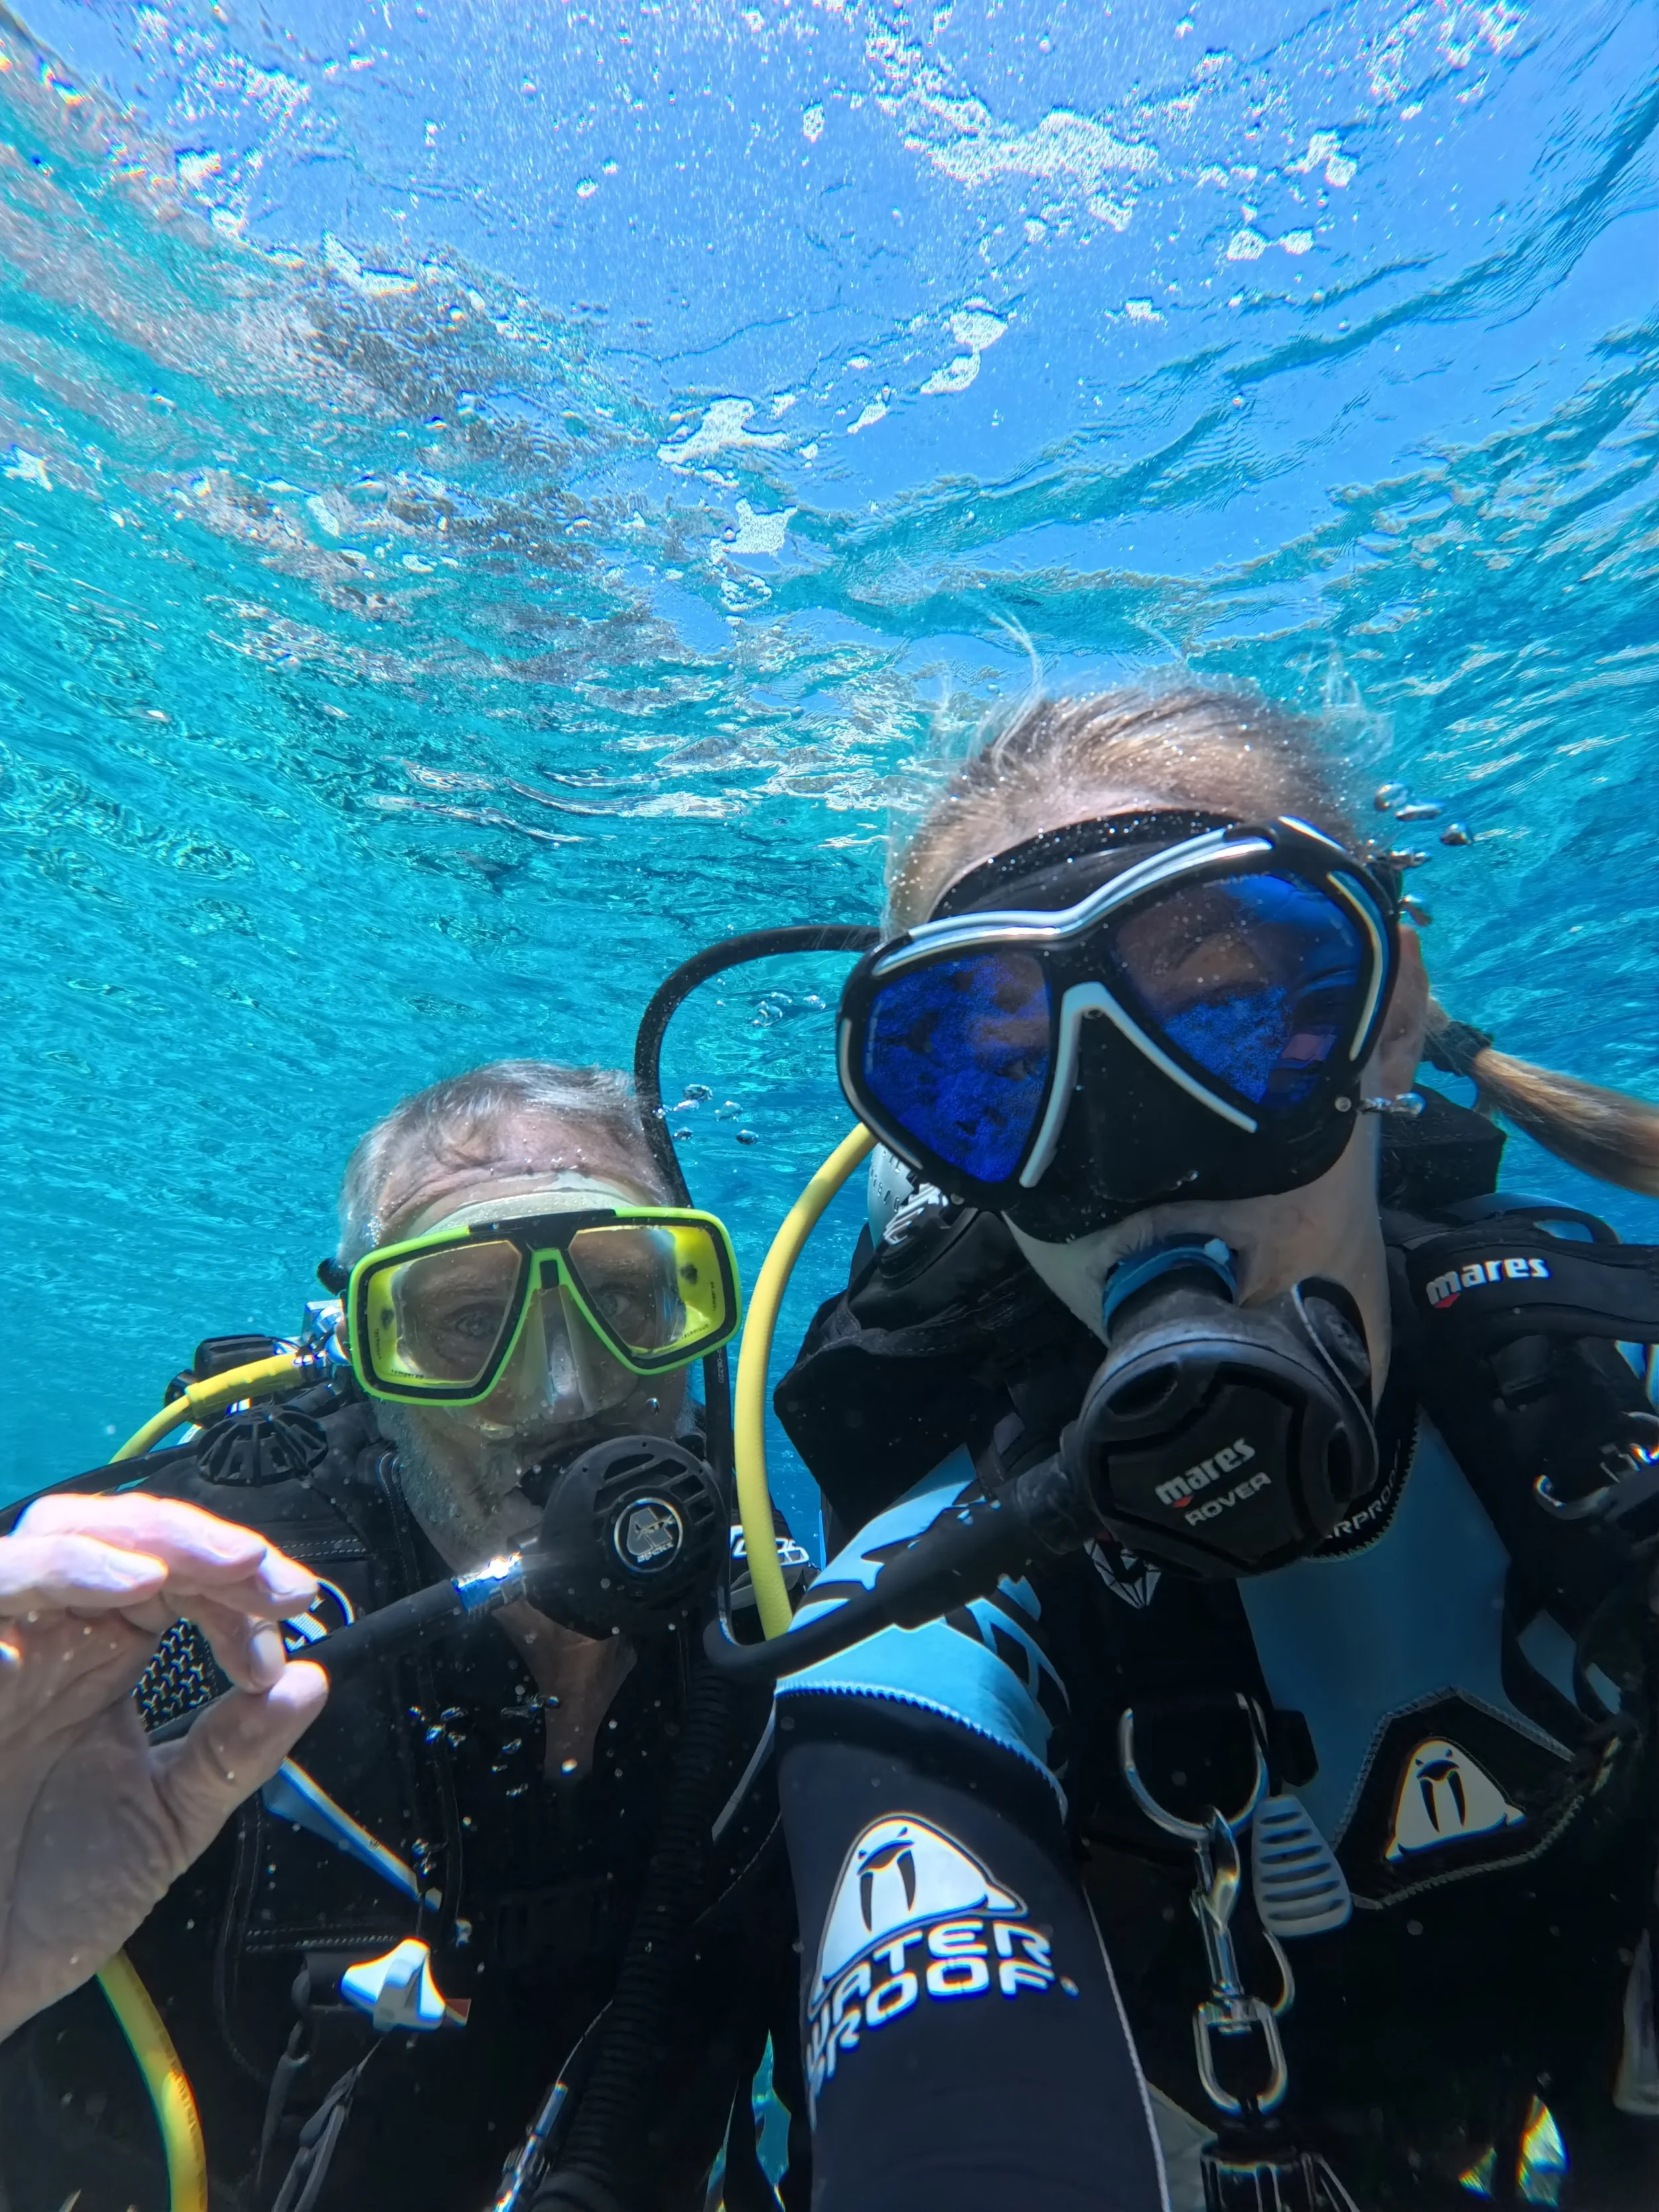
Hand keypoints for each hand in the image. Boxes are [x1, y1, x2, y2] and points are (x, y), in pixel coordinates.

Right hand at [0, 1494, 327, 2039]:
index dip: (237, 1576)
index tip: (289, 1611)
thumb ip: (233, 1752)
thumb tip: (312, 1680)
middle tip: (254, 1571)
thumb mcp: (165, 1822)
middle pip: (108, 1531)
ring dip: (106, 1548)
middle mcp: (47, 1642)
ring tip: (162, 1575)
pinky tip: (68, 1620)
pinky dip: (27, 1594)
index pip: (174, 1570)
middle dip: (188, 1538)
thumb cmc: (46, 1904)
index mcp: (100, 1658)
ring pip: (38, 1545)